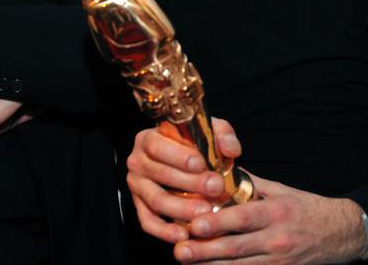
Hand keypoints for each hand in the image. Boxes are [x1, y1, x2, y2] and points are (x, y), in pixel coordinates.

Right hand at [126, 118, 244, 243]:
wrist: (183, 163)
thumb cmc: (193, 146)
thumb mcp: (207, 131)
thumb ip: (222, 134)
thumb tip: (230, 149)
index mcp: (148, 138)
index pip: (158, 146)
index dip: (179, 156)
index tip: (202, 164)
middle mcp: (137, 161)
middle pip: (160, 174)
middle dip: (190, 183)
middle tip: (215, 188)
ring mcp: (137, 186)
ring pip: (156, 199)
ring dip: (181, 208)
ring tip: (205, 211)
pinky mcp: (139, 207)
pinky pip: (148, 222)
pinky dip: (165, 231)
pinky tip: (185, 235)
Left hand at [175, 177, 367, 263]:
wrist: (343, 234)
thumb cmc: (308, 209)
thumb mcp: (281, 190)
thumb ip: (250, 184)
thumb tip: (220, 170)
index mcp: (276, 212)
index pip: (244, 218)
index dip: (219, 223)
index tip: (195, 224)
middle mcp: (277, 239)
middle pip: (236, 248)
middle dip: (205, 250)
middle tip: (180, 251)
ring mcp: (279, 261)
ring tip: (186, 262)